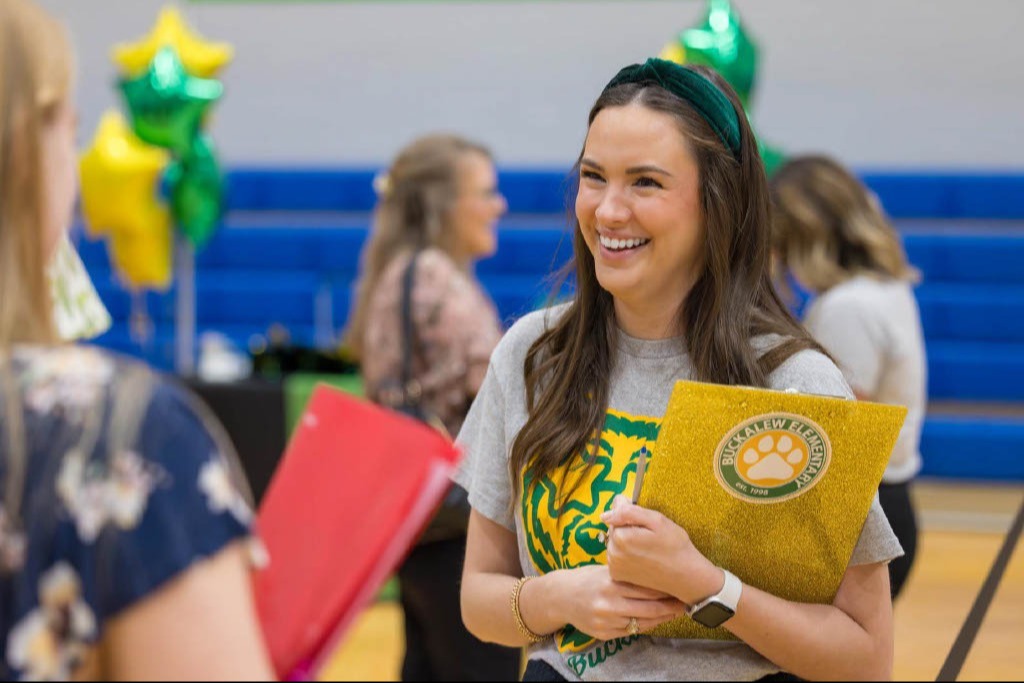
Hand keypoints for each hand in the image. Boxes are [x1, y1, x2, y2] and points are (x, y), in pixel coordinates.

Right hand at [553, 564, 685, 640]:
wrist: (561, 597)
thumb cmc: (587, 579)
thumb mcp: (605, 571)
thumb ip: (627, 574)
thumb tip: (657, 573)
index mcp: (610, 584)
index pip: (646, 589)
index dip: (665, 589)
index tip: (679, 586)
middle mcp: (609, 604)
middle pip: (649, 608)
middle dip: (670, 606)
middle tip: (685, 602)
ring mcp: (607, 621)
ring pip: (643, 622)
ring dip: (662, 618)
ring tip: (675, 612)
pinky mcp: (604, 634)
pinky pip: (632, 631)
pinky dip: (646, 625)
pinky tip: (655, 619)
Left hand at [601, 495, 721, 604]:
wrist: (685, 575)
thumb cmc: (674, 545)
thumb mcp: (656, 520)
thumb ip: (628, 511)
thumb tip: (604, 515)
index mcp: (621, 537)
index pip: (616, 515)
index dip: (632, 517)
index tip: (648, 526)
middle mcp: (613, 553)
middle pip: (614, 530)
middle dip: (628, 529)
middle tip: (650, 538)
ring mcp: (614, 567)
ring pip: (615, 543)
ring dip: (627, 542)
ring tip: (648, 549)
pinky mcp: (617, 576)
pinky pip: (616, 556)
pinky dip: (625, 555)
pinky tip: (642, 558)